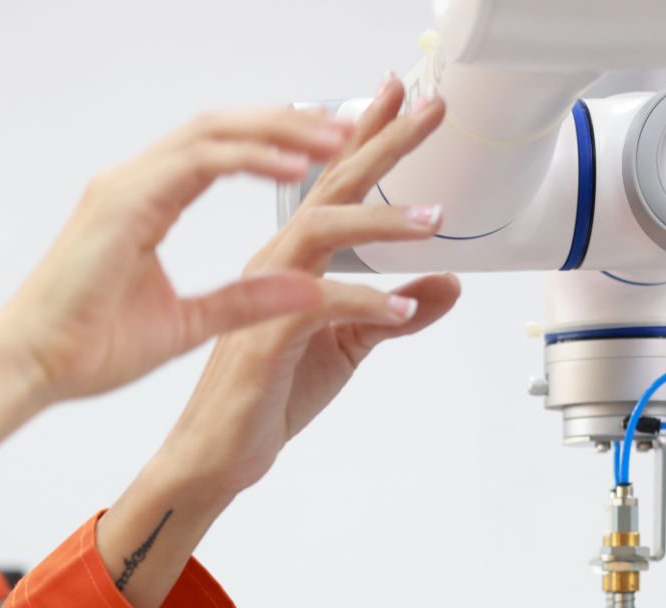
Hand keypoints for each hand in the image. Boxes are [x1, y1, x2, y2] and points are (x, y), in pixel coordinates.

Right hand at [0, 107, 354, 403]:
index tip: (328, 149)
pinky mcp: (121, 202)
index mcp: (145, 204)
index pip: (220, 153)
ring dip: (278, 131)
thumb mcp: (188, 325)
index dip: (275, 143)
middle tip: (347, 128)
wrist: (31, 367)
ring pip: (213, 132)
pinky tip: (293, 166)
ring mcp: (124, 187)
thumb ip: (245, 301)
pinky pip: (196, 162)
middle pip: (222, 128)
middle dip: (287, 123)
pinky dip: (248, 158)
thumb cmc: (87, 351)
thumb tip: (307, 288)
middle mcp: (133, 183)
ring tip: (333, 139)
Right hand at [157, 79, 462, 497]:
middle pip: (331, 189)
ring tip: (435, 219)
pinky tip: (402, 312)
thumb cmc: (265, 397)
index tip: (402, 95)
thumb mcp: (348, 348)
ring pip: (321, 233)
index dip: (367, 137)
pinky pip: (320, 306)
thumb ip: (395, 313)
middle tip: (428, 108)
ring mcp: (267, 298)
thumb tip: (447, 285)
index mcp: (290, 261)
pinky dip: (365, 305)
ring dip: (380, 220)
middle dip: (382, 144)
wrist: (218, 452)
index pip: (334, 187)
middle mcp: (275, 265)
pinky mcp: (266, 339)